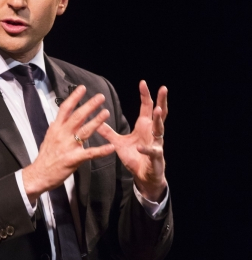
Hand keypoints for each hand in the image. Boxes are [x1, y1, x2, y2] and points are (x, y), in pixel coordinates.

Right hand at [22, 85, 114, 203]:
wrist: (39, 175)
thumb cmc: (44, 158)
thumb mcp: (47, 139)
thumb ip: (54, 129)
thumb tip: (56, 120)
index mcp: (55, 128)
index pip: (65, 109)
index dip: (74, 97)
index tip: (83, 88)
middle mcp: (62, 135)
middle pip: (77, 116)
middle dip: (89, 105)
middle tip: (100, 97)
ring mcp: (68, 146)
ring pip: (84, 131)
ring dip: (96, 121)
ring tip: (106, 113)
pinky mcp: (74, 159)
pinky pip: (90, 153)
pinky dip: (102, 151)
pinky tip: (111, 147)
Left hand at [97, 80, 167, 201]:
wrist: (144, 176)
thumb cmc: (135, 157)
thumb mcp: (119, 143)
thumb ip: (109, 133)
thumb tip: (96, 123)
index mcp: (144, 126)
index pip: (146, 107)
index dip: (145, 95)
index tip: (143, 83)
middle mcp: (152, 132)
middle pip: (159, 113)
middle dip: (160, 101)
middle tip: (163, 89)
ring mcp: (156, 143)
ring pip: (160, 129)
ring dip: (158, 120)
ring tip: (158, 110)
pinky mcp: (155, 156)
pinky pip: (151, 151)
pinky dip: (146, 149)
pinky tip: (141, 147)